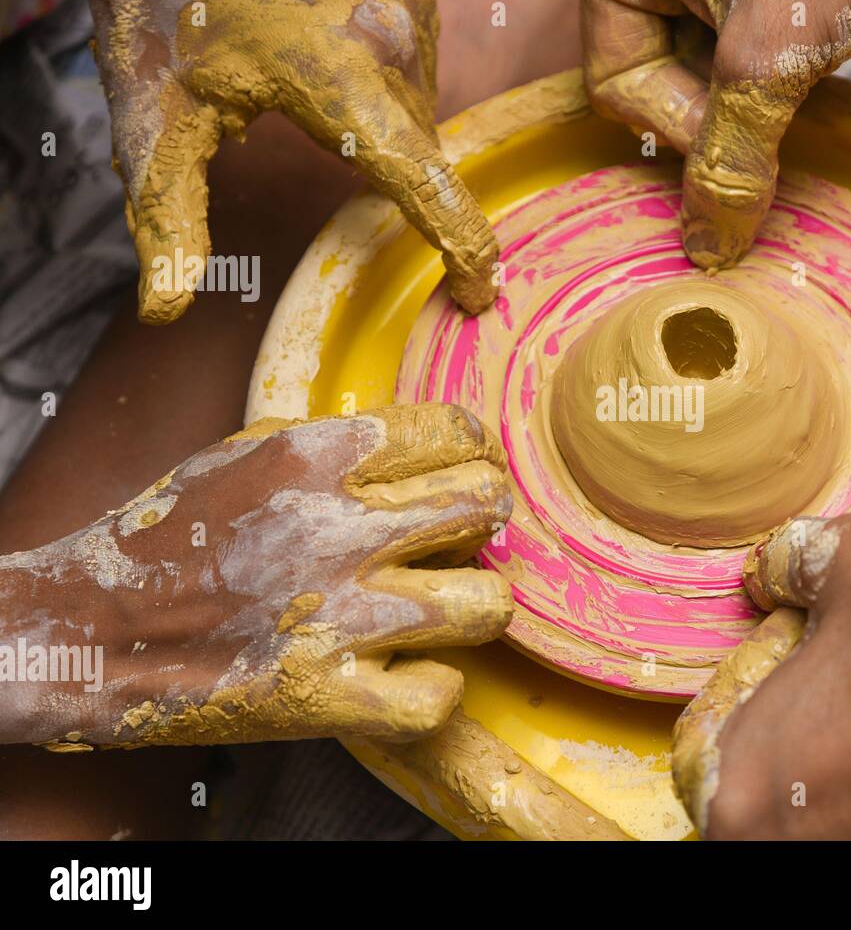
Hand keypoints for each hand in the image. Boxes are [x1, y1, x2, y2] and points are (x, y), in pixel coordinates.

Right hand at [0, 404, 512, 747]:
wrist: (88, 632)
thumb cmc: (169, 540)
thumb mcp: (244, 455)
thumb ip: (336, 445)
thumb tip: (422, 443)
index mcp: (313, 457)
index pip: (455, 432)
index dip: (476, 453)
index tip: (471, 472)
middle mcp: (333, 529)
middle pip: (485, 505)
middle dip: (486, 519)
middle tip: (462, 538)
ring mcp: (336, 617)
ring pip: (486, 601)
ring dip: (473, 605)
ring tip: (443, 607)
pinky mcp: (327, 696)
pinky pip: (441, 694)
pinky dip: (434, 688)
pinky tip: (407, 672)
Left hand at [83, 0, 498, 322]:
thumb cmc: (164, 9)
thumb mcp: (157, 117)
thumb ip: (169, 216)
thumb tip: (165, 312)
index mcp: (342, 86)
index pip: (429, 190)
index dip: (462, 251)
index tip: (478, 295)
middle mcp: (394, 43)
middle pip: (418, 145)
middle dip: (382, 161)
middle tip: (319, 133)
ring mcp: (409, 4)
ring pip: (419, 101)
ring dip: (379, 113)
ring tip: (313, 78)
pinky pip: (415, 57)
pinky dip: (382, 73)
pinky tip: (332, 51)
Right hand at [581, 0, 850, 268]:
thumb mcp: (774, 53)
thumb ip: (732, 157)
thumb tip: (707, 251)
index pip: (618, 85)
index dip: (682, 127)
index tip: (749, 128)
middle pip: (664, 76)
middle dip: (726, 107)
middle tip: (785, 110)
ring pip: (713, 60)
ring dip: (763, 92)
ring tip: (814, 72)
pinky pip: (754, 34)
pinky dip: (789, 60)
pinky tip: (830, 50)